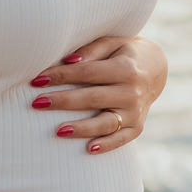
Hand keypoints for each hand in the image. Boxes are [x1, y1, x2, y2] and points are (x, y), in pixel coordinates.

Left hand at [29, 35, 167, 152]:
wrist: (154, 70)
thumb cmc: (123, 53)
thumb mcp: (112, 43)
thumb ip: (90, 51)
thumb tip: (68, 61)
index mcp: (125, 68)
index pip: (87, 73)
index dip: (61, 76)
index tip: (37, 80)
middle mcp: (131, 92)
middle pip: (92, 98)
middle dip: (63, 101)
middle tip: (37, 103)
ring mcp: (135, 112)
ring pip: (105, 123)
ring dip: (81, 128)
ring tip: (58, 131)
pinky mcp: (137, 127)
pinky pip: (121, 139)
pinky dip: (106, 145)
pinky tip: (89, 149)